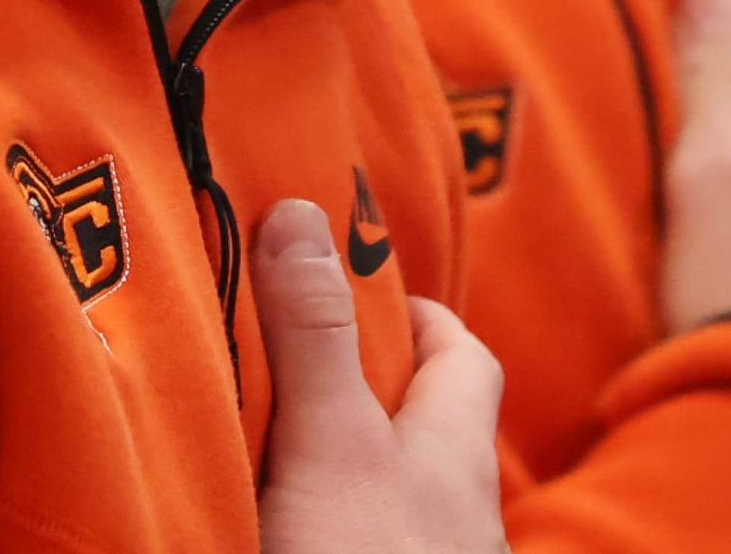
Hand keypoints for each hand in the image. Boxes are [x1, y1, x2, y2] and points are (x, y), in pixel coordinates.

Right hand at [255, 199, 506, 553]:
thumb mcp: (331, 444)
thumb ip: (312, 336)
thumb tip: (299, 211)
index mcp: (454, 454)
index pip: (463, 359)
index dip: (417, 315)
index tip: (352, 283)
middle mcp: (456, 519)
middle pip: (429, 432)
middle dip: (371, 392)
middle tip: (290, 360)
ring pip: (395, 503)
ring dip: (345, 472)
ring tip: (268, 447)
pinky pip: (367, 550)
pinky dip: (332, 531)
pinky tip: (278, 534)